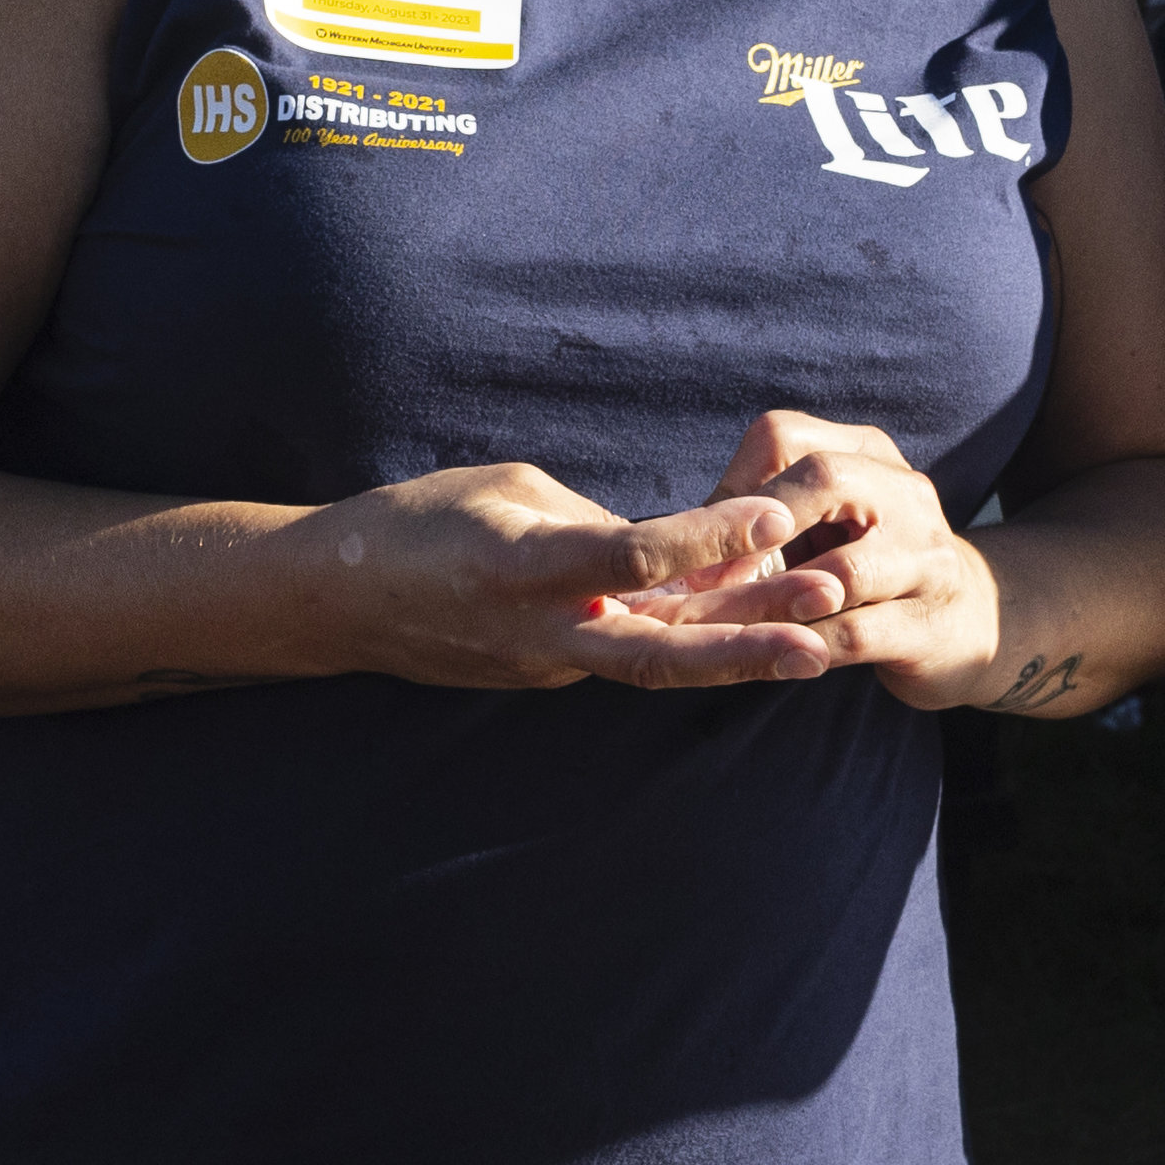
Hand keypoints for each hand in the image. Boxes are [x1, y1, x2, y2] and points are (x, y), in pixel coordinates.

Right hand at [278, 461, 823, 692]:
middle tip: (828, 618)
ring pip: (656, 663)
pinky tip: (754, 623)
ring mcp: (548, 665)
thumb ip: (591, 519)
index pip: (629, 557)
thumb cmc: (418, 522)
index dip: (706, 536)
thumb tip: (665, 543)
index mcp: (520, 570)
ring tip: (818, 633)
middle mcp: (540, 633)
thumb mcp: (508, 490)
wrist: (336, 599)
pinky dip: (691, 642)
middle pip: (659, 649)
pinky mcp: (552, 674)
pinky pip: (632, 656)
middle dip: (747, 638)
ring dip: (735, 650)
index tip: (776, 510)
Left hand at [642, 410, 1018, 707]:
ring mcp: (927, 558)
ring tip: (727, 628)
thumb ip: (758, 524)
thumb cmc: (869, 570)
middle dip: (757, 525)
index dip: (729, 489)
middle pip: (822, 476)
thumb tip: (659, 541)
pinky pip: (859, 632)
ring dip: (775, 600)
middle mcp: (904, 493)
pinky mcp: (933, 625)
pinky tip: (776, 660)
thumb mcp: (823, 528)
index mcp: (866, 456)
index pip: (783, 437)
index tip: (693, 544)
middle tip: (705, 578)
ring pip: (842, 570)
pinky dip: (809, 646)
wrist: (974, 620)